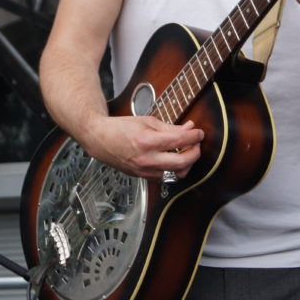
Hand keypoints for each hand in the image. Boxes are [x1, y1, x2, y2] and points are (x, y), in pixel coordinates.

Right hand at [84, 115, 203, 179]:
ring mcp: (145, 171)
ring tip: (186, 152)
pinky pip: (166, 177)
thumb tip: (189, 129)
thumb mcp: (147, 122)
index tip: (199, 133)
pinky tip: (174, 159)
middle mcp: (147, 160)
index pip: (180, 140)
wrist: (100, 140)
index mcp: (147, 142)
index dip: (194, 136)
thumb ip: (170, 127)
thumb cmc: (121, 128)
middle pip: (182, 162)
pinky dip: (174, 169)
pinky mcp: (144, 178)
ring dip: (187, 163)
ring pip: (177, 174)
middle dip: (195, 152)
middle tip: (196, 144)